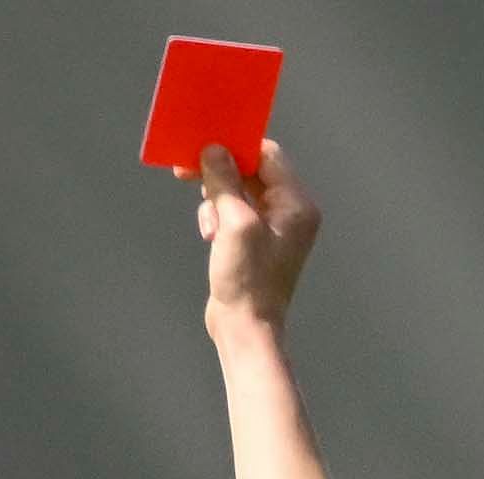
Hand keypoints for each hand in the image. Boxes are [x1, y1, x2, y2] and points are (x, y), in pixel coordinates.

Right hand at [178, 139, 318, 336]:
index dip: (237, 148)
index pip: (268, 156)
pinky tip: (210, 236)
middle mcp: (289, 212)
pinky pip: (234, 214)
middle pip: (251, 172)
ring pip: (237, 193)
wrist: (245, 328)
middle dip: (220, 176)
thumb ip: (225, 182)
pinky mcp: (254, 242)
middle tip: (187, 172)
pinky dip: (218, 218)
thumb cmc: (247, 280)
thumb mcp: (235, 224)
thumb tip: (214, 151)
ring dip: (216, 202)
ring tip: (210, 227)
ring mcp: (272, 228)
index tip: (206, 146)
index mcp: (296, 203)